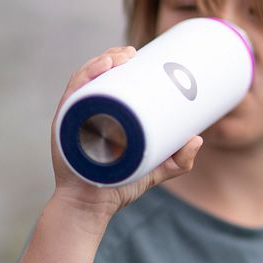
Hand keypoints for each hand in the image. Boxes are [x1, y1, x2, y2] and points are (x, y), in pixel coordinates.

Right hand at [49, 46, 202, 227]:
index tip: (140, 53)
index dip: (120, 61)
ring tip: (123, 57)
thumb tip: (198, 139)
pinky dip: (85, 77)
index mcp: (101, 115)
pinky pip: (73, 95)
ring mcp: (73, 117)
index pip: (107, 79)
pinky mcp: (64, 126)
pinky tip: (102, 67)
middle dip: (113, 56)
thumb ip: (178, 161)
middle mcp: (85, 112)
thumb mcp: (154, 170)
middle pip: (96, 74)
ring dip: (101, 61)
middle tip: (133, 53)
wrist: (91, 209)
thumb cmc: (118, 187)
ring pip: (84, 79)